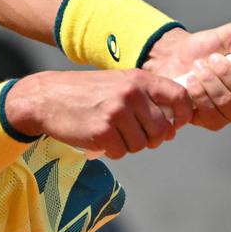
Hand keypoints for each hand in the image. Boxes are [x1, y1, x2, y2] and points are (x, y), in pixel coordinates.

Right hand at [2, 70, 191, 158]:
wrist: (47, 97)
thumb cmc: (87, 93)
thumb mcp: (119, 84)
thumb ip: (147, 100)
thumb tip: (173, 129)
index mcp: (139, 79)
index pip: (180, 97)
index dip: (183, 115)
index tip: (174, 124)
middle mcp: (131, 94)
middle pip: (162, 130)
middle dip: (151, 139)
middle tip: (132, 134)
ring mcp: (117, 113)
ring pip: (142, 144)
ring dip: (128, 145)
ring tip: (111, 132)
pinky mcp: (103, 132)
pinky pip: (121, 152)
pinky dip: (112, 150)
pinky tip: (100, 138)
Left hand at [140, 25, 230, 130]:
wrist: (177, 55)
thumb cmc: (208, 46)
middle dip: (226, 74)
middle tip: (213, 59)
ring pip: (228, 104)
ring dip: (210, 82)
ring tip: (199, 67)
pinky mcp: (212, 121)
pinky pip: (211, 115)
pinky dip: (199, 95)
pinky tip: (191, 82)